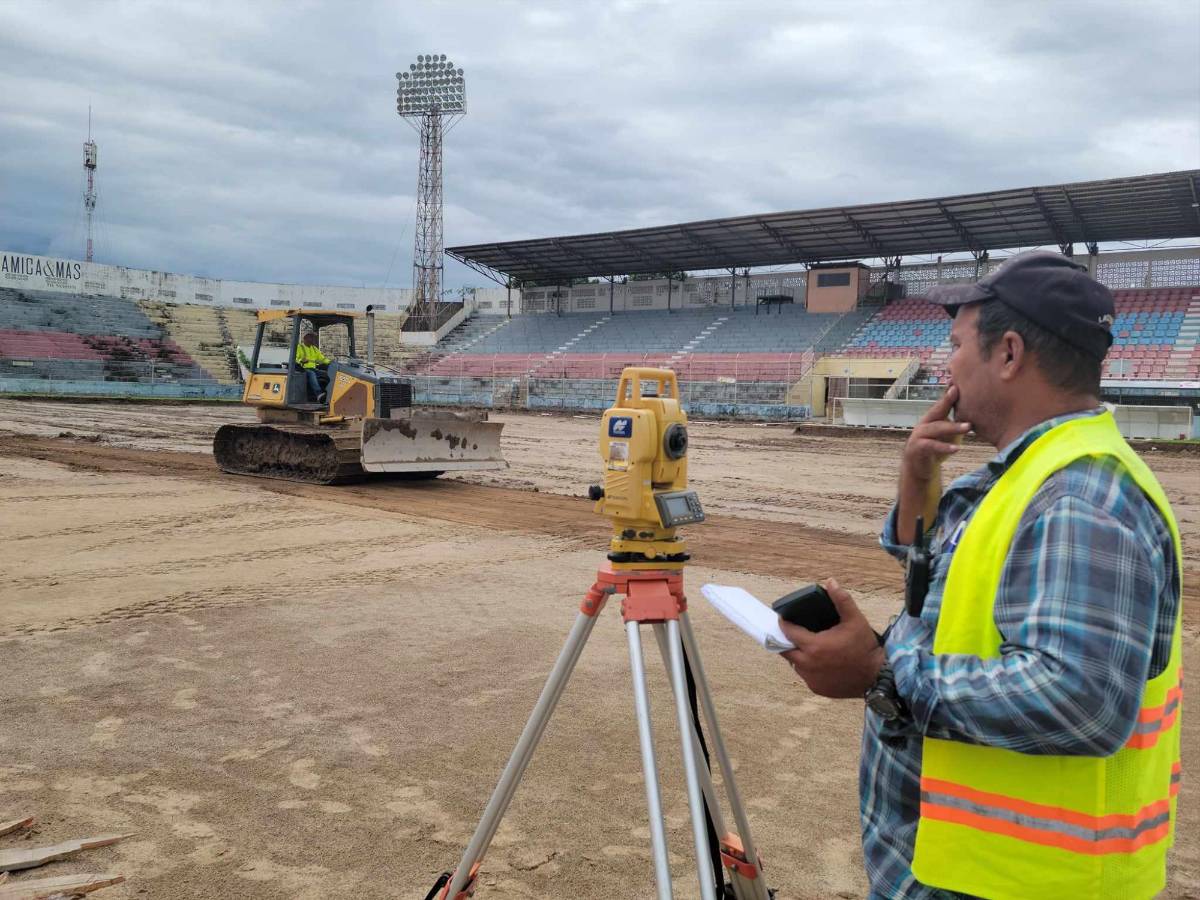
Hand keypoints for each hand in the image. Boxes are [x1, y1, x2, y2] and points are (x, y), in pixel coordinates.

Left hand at [780, 579, 884, 698]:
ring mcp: (811, 679)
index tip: (783, 618)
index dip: (784, 624)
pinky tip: (818, 661)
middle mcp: (808, 665)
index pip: (788, 632)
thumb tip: (831, 581)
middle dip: (786, 641)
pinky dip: (809, 668)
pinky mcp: (817, 688)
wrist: (876, 677)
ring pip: (795, 664)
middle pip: (786, 651)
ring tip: (807, 645)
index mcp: (814, 646)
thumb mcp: (855, 620)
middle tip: (793, 632)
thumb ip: (841, 599)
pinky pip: (806, 676)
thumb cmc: (865, 647)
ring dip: (798, 655)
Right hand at [901, 385, 970, 482]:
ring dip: (952, 427)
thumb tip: (980, 413)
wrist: (919, 468)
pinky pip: (931, 446)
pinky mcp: (917, 448)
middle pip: (937, 410)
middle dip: (947, 400)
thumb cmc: (937, 447)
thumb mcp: (948, 433)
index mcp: (933, 417)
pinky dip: (944, 447)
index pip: (942, 402)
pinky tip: (956, 449)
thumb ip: (958, 423)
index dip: (949, 392)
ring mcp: (919, 435)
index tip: (958, 380)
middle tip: (957, 390)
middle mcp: (925, 423)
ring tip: (968, 427)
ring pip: (936, 428)